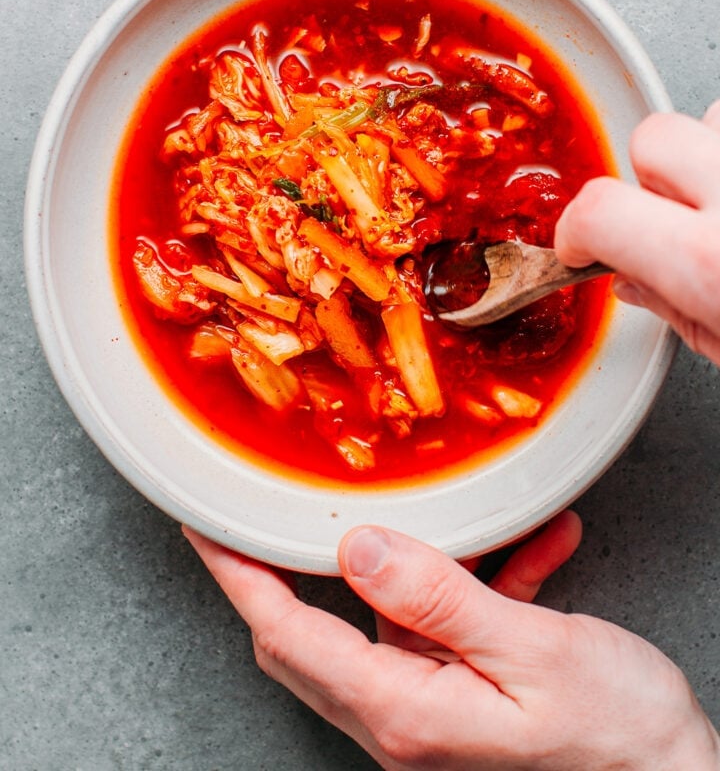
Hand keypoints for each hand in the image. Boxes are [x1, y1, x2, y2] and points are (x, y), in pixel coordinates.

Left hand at [183, 519, 718, 769]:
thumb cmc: (621, 739)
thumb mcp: (534, 654)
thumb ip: (440, 598)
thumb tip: (358, 548)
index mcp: (406, 711)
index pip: (288, 635)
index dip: (238, 578)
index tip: (206, 529)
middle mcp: (404, 715)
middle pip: (310, 634)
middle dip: (282, 569)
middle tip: (266, 509)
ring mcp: (432, 706)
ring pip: (379, 618)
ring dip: (410, 557)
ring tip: (442, 506)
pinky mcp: (464, 692)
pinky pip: (448, 623)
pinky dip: (478, 578)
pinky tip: (531, 547)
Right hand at [555, 99, 719, 365]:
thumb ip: (677, 310)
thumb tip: (635, 279)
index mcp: (709, 261)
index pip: (597, 212)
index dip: (578, 232)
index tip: (581, 248)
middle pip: (652, 138)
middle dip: (648, 175)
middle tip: (668, 218)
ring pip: (713, 115)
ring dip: (709, 153)